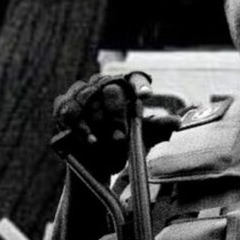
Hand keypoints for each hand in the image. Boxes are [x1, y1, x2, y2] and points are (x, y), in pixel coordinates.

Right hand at [53, 73, 179, 174]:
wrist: (95, 161)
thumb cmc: (121, 143)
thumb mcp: (141, 137)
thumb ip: (157, 127)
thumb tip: (177, 122)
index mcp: (124, 88)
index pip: (134, 78)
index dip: (139, 84)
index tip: (146, 96)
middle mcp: (103, 84)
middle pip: (111, 89)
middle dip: (116, 115)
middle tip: (120, 138)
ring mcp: (81, 92)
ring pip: (88, 100)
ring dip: (97, 124)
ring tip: (103, 143)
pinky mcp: (63, 104)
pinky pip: (69, 112)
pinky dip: (80, 128)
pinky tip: (90, 140)